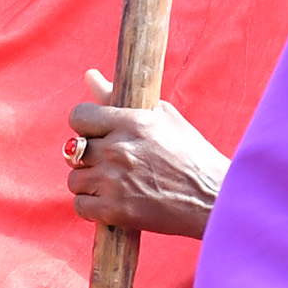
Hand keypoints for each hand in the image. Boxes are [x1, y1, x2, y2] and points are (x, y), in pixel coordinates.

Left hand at [67, 70, 231, 238]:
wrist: (212, 199)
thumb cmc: (192, 156)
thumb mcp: (162, 117)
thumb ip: (120, 96)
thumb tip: (90, 76)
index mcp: (131, 123)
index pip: (79, 116)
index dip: (85, 125)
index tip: (96, 134)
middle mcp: (118, 150)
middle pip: (74, 150)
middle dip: (90, 156)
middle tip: (110, 163)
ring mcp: (114, 182)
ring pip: (74, 179)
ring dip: (89, 182)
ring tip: (113, 184)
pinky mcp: (114, 211)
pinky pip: (80, 206)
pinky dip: (91, 206)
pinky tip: (111, 202)